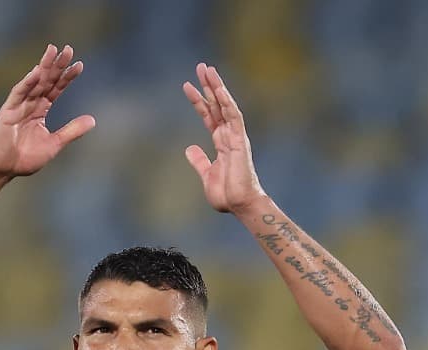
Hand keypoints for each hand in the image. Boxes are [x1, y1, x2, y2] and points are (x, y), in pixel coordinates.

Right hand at [0, 43, 94, 179]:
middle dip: (56, 66)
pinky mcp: (7, 112)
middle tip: (68, 49)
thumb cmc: (25, 159)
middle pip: (46, 81)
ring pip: (33, 82)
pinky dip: (27, 83)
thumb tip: (93, 120)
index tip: (79, 65)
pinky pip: (18, 94)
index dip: (67, 78)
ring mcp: (18, 106)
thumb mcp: (54, 144)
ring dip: (43, 67)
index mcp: (40, 110)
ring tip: (53, 51)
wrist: (3, 169)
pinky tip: (36, 72)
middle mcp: (30, 104)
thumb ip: (71, 131)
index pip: (56, 89)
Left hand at [182, 63, 266, 214]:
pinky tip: (219, 89)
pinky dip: (227, 102)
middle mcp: (228, 136)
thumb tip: (190, 148)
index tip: (187, 86)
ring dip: (217, 87)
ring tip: (207, 69)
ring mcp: (235, 136)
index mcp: (221, 143)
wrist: (239, 205)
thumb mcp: (206, 175)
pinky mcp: (240, 141)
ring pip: (225, 105)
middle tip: (200, 66)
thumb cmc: (227, 194)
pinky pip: (234, 116)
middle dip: (208, 86)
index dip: (198, 101)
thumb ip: (199, 161)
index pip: (209, 116)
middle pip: (217, 105)